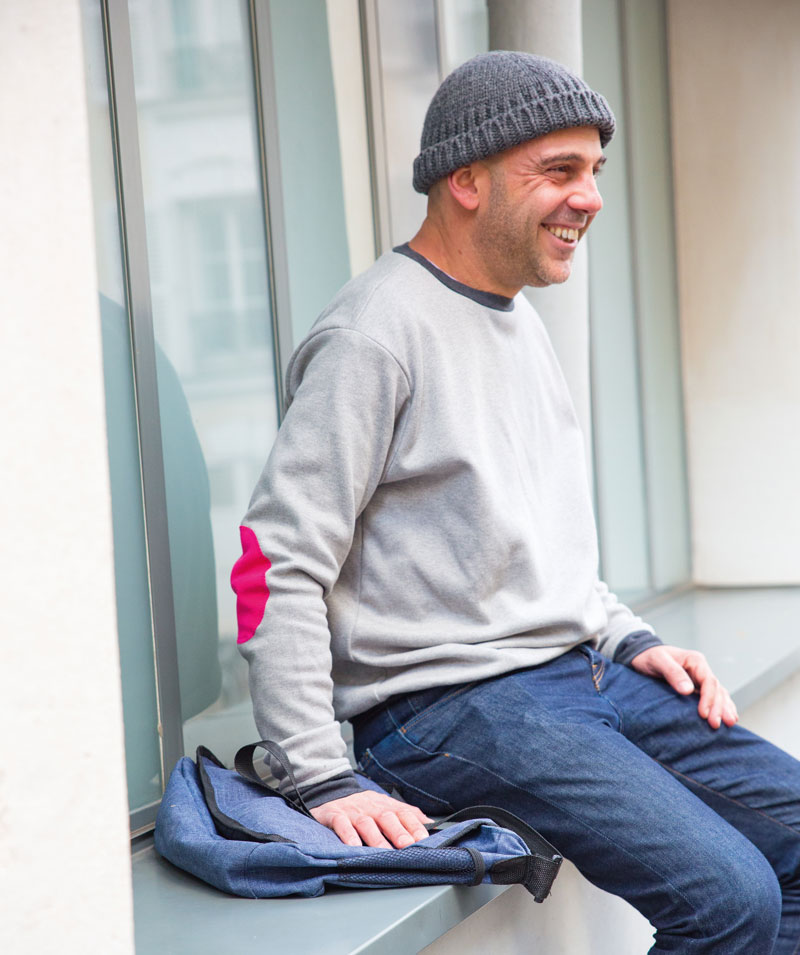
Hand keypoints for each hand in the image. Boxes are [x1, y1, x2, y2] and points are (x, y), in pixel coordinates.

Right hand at [310, 790, 432, 848]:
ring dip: (376, 838)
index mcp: (385, 805)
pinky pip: (341, 824)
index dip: (414, 826)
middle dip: (399, 832)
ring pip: (366, 823)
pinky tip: (353, 845)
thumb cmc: (362, 806)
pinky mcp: (334, 815)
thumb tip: (430, 823)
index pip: (404, 813)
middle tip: (408, 845)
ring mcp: (353, 811)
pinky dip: (348, 834)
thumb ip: (406, 814)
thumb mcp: (384, 806)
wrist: (330, 791)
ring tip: (384, 852)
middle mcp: (371, 807)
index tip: (424, 839)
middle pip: (387, 817)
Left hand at [630, 645, 738, 729]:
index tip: (703, 714)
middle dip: (718, 707)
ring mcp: (700, 679)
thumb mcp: (658, 661)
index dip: (708, 699)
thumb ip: (672, 673)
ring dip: (724, 708)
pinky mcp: (697, 687)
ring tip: (729, 724)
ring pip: (719, 694)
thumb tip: (688, 690)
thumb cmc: (649, 656)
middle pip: (716, 689)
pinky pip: (713, 697)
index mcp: (695, 660)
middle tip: (715, 725)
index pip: (709, 681)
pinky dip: (722, 706)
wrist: (642, 655)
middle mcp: (701, 669)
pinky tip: (727, 717)